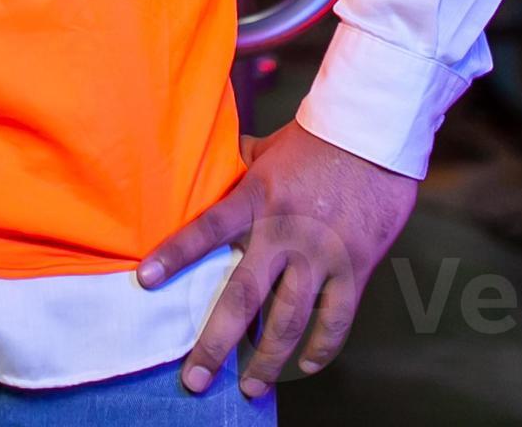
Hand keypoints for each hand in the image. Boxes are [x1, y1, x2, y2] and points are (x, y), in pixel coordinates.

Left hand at [136, 121, 415, 400]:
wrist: (375, 134)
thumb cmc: (316, 138)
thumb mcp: (268, 148)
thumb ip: (237, 169)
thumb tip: (207, 173)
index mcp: (257, 197)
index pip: (208, 229)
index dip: (176, 254)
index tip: (146, 281)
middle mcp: (285, 231)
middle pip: (243, 295)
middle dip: (216, 343)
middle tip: (195, 380)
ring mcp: (321, 253)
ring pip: (289, 319)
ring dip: (268, 360)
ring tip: (251, 388)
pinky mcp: (355, 266)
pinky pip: (336, 318)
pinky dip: (322, 346)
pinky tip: (306, 364)